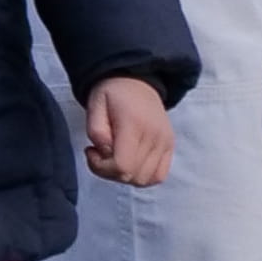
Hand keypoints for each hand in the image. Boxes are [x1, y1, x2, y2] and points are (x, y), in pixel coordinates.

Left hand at [83, 72, 178, 186]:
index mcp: (134, 124)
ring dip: (125, 176)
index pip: (122, 166)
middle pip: (133, 176)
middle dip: (110, 172)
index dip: (102, 167)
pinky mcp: (170, 146)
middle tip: (100, 153)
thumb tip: (105, 153)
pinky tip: (130, 162)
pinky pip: (159, 176)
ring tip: (115, 157)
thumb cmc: (112, 93)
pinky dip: (142, 176)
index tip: (91, 151)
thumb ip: (97, 131)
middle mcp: (154, 136)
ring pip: (145, 180)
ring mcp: (165, 143)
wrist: (136, 80)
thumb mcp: (95, 105)